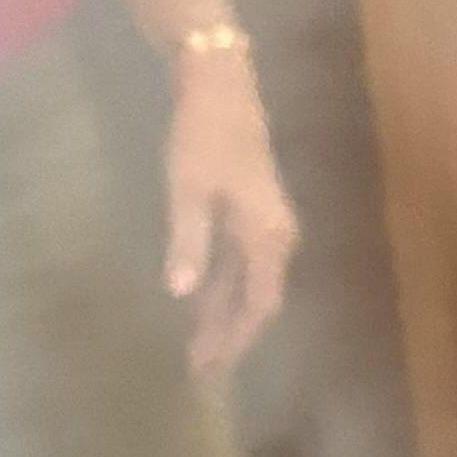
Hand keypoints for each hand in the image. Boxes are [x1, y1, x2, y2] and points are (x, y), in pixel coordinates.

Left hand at [164, 41, 295, 375]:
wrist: (220, 87)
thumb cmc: (203, 135)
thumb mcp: (189, 189)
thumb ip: (188, 242)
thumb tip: (181, 294)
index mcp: (266, 237)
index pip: (258, 304)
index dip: (236, 338)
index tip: (214, 367)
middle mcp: (275, 239)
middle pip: (256, 301)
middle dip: (229, 335)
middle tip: (202, 369)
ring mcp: (265, 227)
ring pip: (247, 284)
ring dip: (224, 314)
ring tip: (198, 344)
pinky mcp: (251, 215)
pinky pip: (240, 264)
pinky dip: (221, 288)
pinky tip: (200, 301)